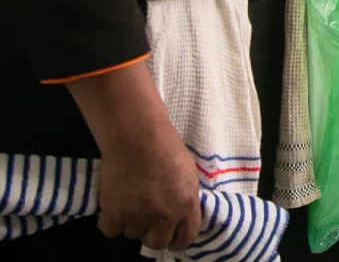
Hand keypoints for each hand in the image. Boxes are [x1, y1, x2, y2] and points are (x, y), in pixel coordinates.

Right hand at [97, 124, 200, 250]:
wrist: (138, 136)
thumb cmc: (166, 145)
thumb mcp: (187, 171)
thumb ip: (184, 195)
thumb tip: (181, 209)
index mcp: (186, 204)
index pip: (186, 237)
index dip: (178, 239)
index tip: (171, 235)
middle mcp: (164, 216)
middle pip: (157, 242)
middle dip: (152, 232)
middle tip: (146, 217)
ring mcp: (138, 217)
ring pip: (132, 234)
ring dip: (131, 221)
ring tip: (130, 199)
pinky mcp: (114, 213)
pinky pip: (110, 229)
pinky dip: (110, 220)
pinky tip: (113, 205)